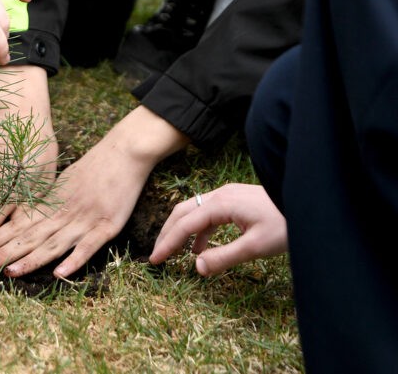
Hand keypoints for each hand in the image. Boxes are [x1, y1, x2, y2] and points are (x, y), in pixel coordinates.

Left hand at [0, 106, 188, 277]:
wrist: (124, 151)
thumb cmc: (95, 166)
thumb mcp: (65, 183)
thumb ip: (48, 203)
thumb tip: (27, 218)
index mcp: (52, 203)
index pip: (20, 224)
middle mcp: (63, 213)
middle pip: (30, 236)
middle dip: (5, 251)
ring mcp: (84, 219)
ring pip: (53, 244)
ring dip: (30, 260)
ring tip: (9, 273)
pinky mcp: (107, 225)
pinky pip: (88, 247)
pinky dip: (73, 260)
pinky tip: (58, 274)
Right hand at [148, 183, 286, 275]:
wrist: (309, 203)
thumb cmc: (285, 224)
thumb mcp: (256, 246)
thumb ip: (224, 257)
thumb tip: (197, 267)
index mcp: (220, 204)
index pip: (184, 224)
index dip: (168, 243)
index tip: (155, 260)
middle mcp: (219, 195)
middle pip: (182, 212)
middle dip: (167, 234)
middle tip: (157, 255)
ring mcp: (227, 196)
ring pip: (193, 211)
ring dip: (181, 231)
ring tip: (174, 253)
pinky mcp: (234, 200)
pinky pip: (207, 213)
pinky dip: (197, 230)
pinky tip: (199, 248)